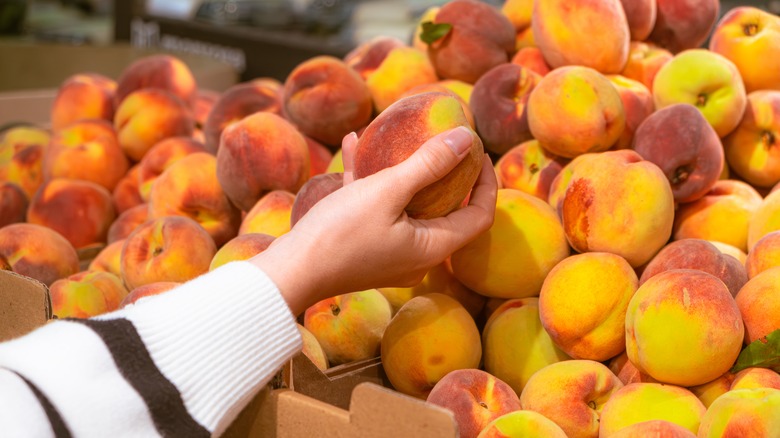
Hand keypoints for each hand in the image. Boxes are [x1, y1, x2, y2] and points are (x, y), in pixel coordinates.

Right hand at [249, 126, 496, 314]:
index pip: (480, 214)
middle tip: (443, 140)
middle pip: (447, 209)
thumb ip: (429, 163)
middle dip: (445, 172)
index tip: (476, 150)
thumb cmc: (340, 233)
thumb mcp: (387, 191)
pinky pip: (378, 209)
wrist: (289, 272)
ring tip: (398, 136)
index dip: (485, 181)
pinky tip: (354, 145)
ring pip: (409, 206)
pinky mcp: (365, 247)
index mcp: (433, 247)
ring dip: (405, 171)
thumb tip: (466, 138)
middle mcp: (418, 255)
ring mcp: (391, 253)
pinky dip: (373, 181)